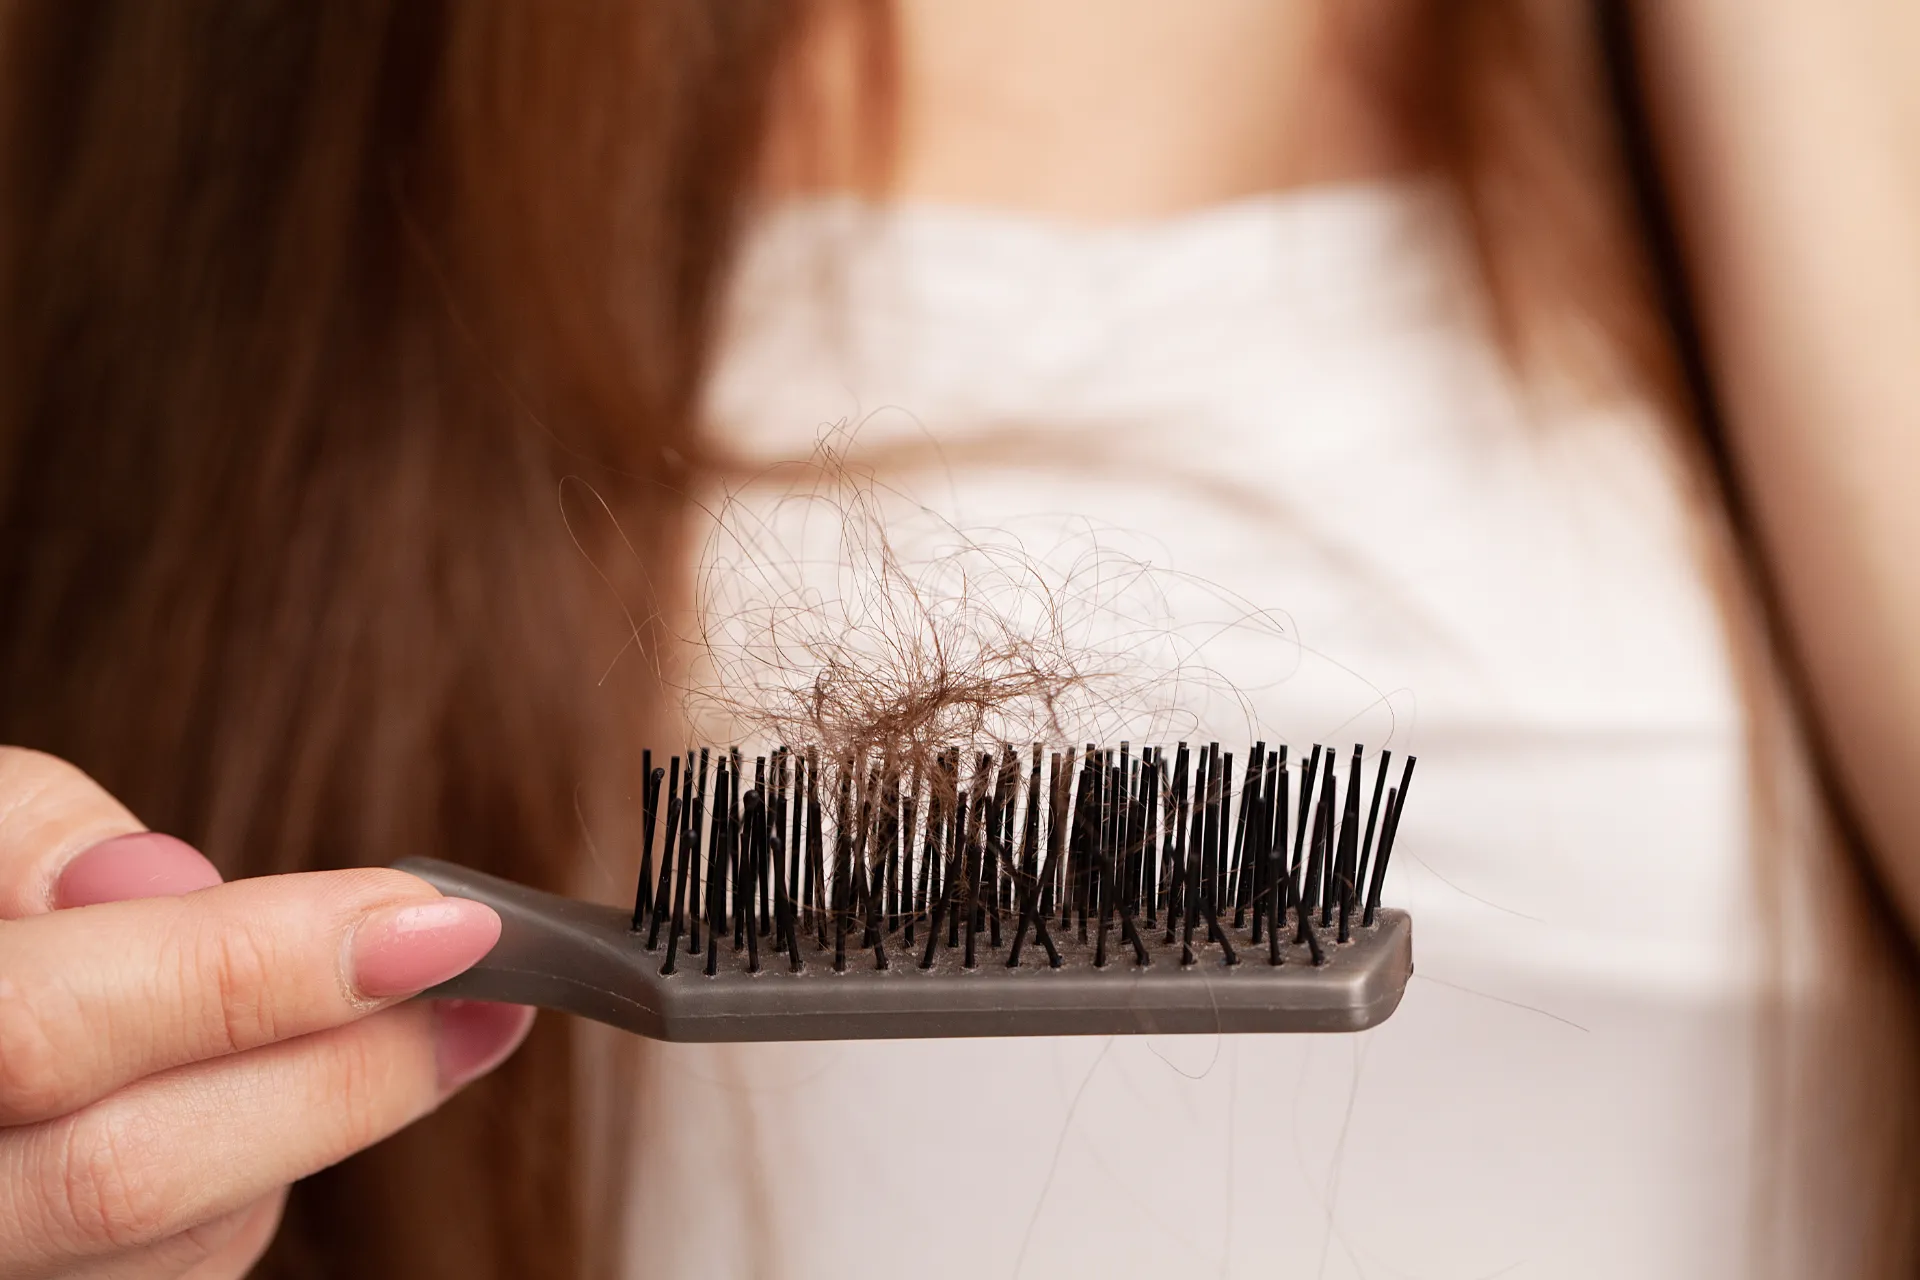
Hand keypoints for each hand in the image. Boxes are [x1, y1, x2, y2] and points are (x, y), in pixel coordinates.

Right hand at [0, 747, 533, 1277]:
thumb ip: (29, 834)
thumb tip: (170, 885)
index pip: (50, 1034)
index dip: (260, 974)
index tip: (440, 921)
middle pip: (133, 1175)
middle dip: (347, 1072)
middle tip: (487, 985)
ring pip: (174, 1248)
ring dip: (308, 1127)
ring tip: (387, 1014)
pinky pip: (177, 1279)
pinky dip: (258, 1183)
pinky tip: (284, 1097)